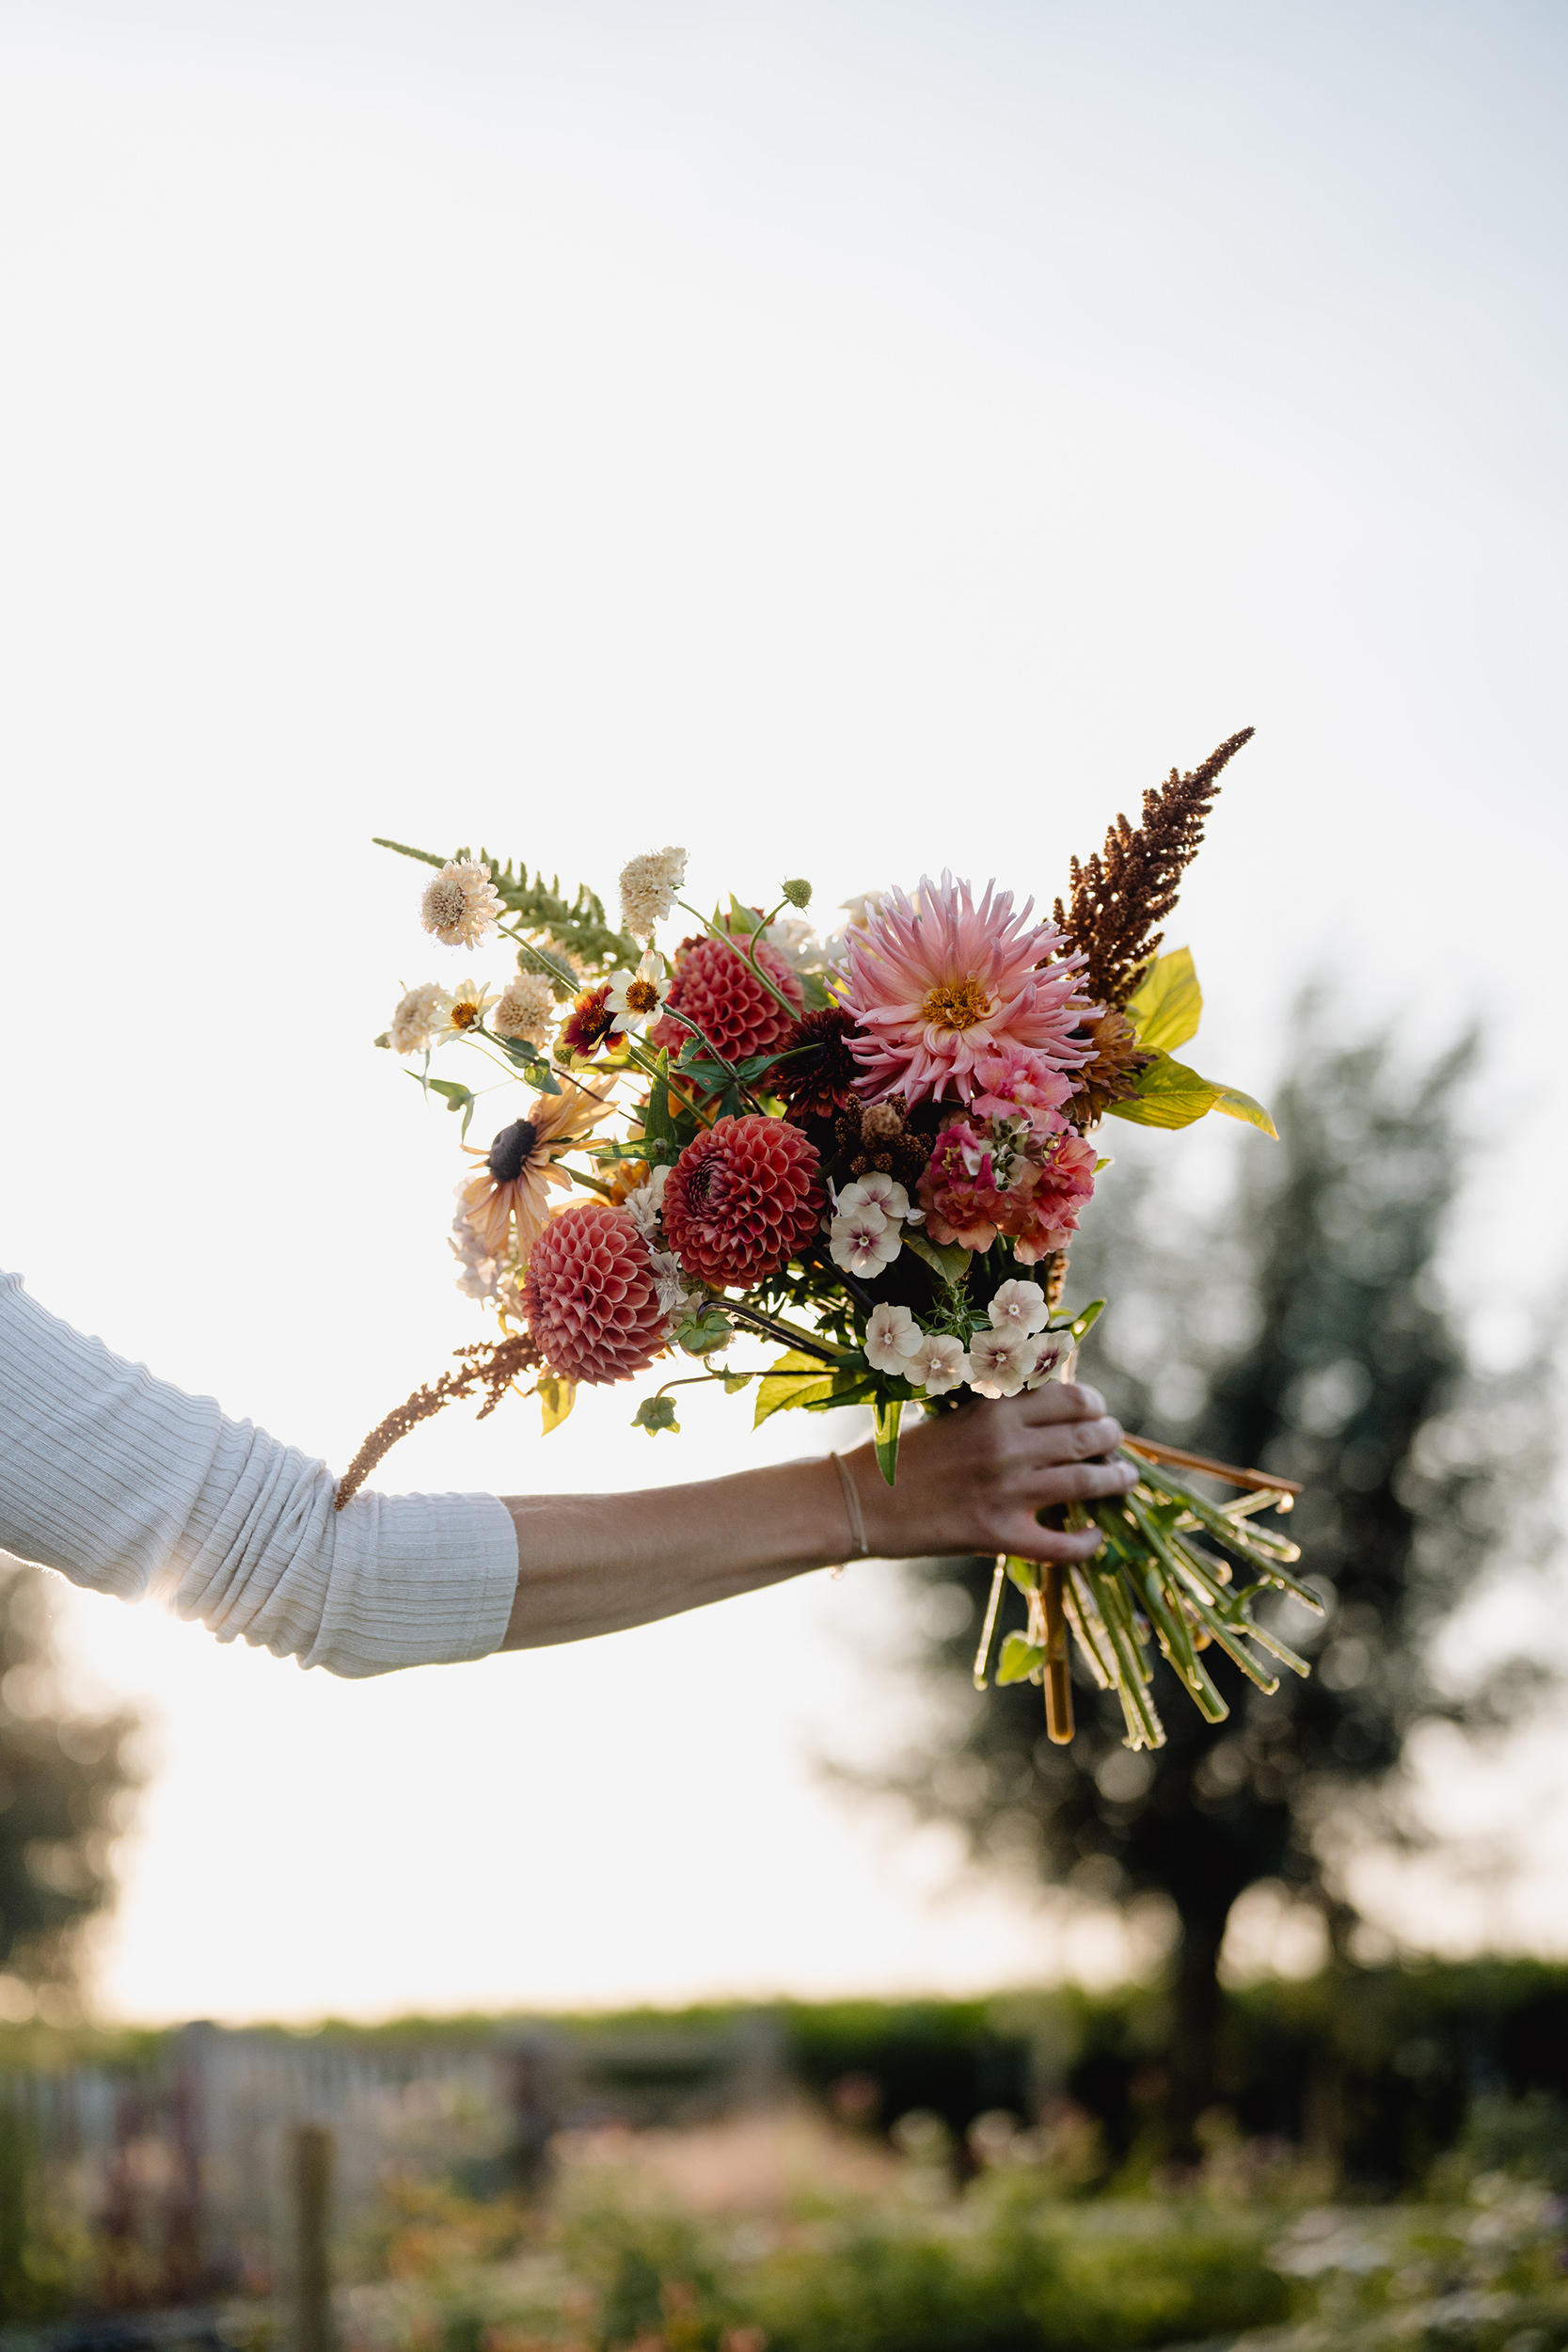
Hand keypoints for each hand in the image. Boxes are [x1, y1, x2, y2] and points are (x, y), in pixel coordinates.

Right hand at [848, 1383, 1136, 1563]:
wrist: (861, 1502)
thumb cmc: (901, 1454)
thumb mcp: (952, 1416)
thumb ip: (998, 1411)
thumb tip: (1047, 1409)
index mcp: (995, 1411)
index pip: (1070, 1398)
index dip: (1093, 1405)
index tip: (1095, 1412)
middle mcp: (1009, 1448)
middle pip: (1088, 1437)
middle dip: (1111, 1439)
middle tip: (1114, 1445)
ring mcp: (1008, 1493)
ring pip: (1087, 1484)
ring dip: (1115, 1481)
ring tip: (1123, 1480)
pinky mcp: (1000, 1536)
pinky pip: (1063, 1544)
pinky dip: (1088, 1542)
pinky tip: (1095, 1536)